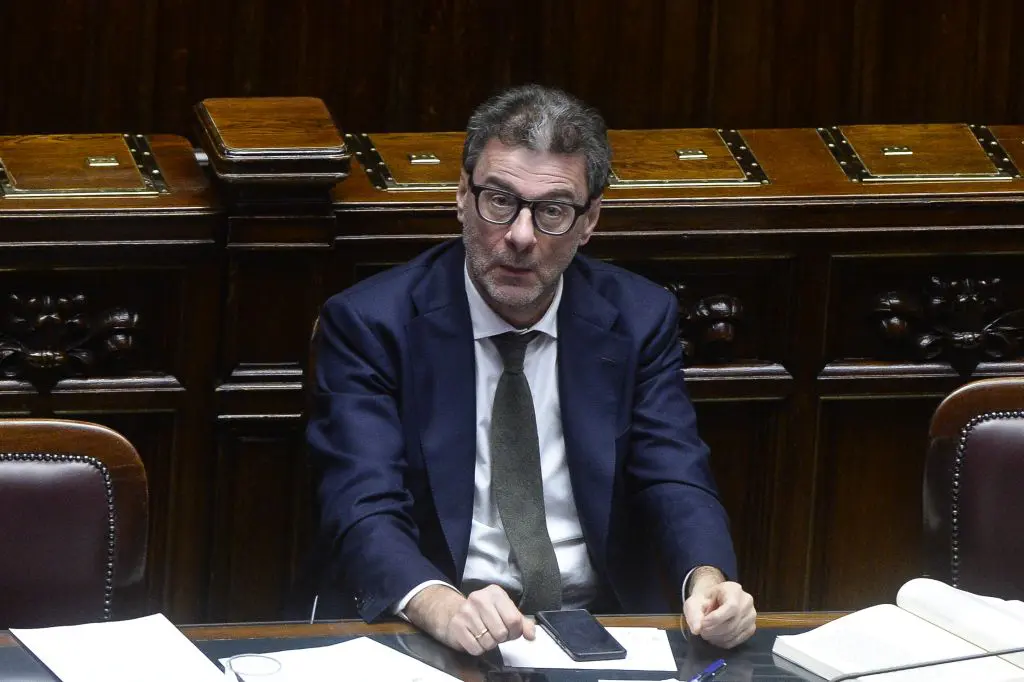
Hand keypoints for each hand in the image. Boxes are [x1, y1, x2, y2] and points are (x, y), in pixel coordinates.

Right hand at [405, 584, 535, 654]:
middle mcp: (480, 598)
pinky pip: (475, 648)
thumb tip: (531, 635)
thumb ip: (522, 623)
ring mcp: (466, 611)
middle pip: (501, 633)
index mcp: (495, 593)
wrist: (454, 613)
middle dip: (501, 638)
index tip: (509, 630)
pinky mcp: (457, 625)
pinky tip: (474, 638)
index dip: (514, 632)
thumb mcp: (505, 612)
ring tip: (484, 634)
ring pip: (489, 642)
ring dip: (489, 644)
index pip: (514, 620)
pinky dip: (478, 649)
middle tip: (495, 633)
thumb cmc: (485, 614)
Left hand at [683, 570, 755, 648]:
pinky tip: (716, 638)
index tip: (703, 624)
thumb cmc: (705, 600)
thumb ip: (694, 614)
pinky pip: (738, 640)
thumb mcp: (695, 602)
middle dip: (714, 631)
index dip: (716, 619)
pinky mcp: (751, 627)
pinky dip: (724, 642)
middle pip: (733, 622)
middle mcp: (747, 601)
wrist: (714, 601)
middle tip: (702, 632)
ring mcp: (751, 615)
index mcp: (734, 589)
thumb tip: (696, 630)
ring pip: (735, 633)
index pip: (731, 607)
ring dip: (718, 638)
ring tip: (707, 634)